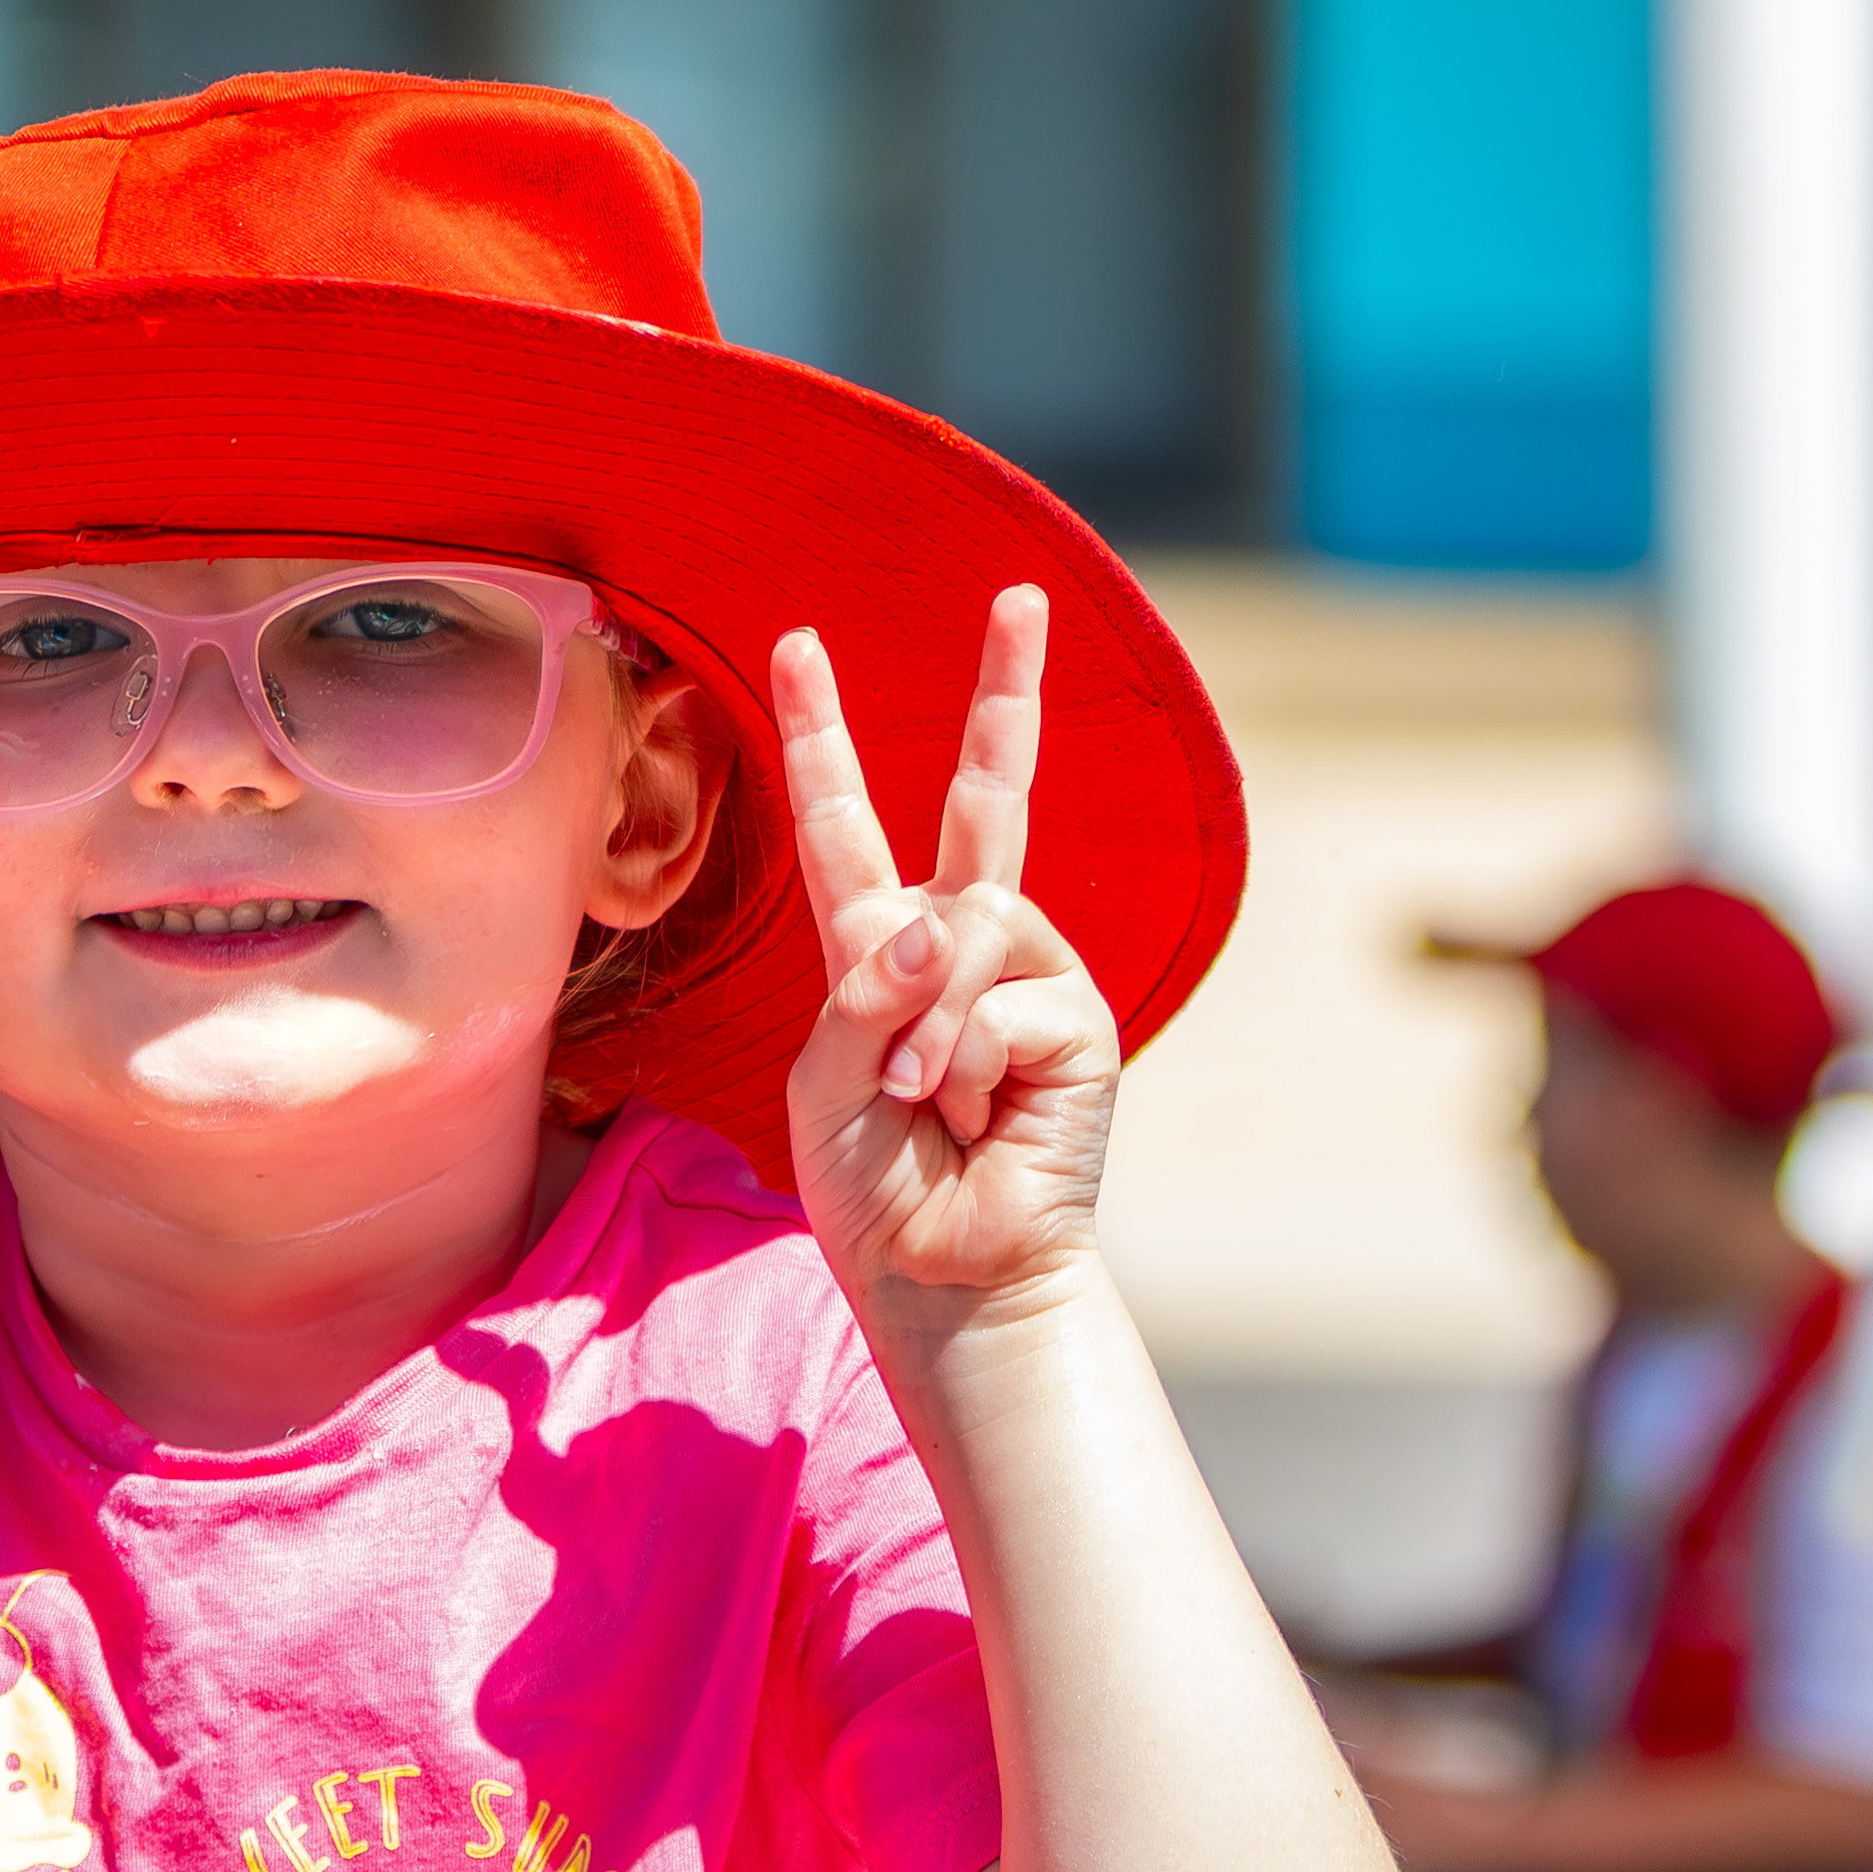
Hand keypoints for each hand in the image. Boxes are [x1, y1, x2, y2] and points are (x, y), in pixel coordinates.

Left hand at [779, 587, 1119, 1320]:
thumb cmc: (871, 1186)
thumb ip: (862, 992)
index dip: (820, 737)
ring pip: (971, 924)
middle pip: (988, 799)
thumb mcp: (823, 1083)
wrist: (941, 1275)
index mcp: (879, 949)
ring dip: (925, 1022)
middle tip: (1020, 595)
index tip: (796, 646)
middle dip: (1006, 696)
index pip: (846, 824)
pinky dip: (964, 1060)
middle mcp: (962, 946)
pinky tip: (973, 1115)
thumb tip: (946, 919)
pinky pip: (1003, 997)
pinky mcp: (1076, 1021)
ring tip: (922, 1104)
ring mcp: (1028, 977)